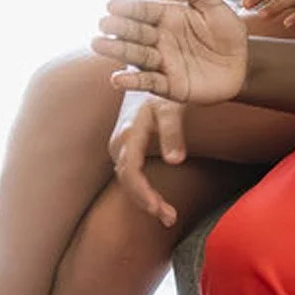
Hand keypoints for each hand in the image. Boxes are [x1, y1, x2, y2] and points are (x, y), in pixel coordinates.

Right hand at [93, 0, 248, 104]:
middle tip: (103, 24)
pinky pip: (149, 82)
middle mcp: (159, 40)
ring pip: (137, 56)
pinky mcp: (169, 85)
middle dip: (119, 28)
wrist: (244, 63)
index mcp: (167, 17)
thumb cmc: (226, 31)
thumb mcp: (210, 3)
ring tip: (99, 44)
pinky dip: (133, 81)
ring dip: (118, 51)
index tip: (111, 4)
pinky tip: (117, 79)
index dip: (129, 8)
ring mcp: (162, 62)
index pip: (144, 11)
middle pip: (136, 33)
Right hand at [107, 95, 187, 227]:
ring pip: (129, 181)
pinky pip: (131, 175)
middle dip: (147, 202)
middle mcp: (119, 143)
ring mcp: (120, 147)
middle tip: (170, 219)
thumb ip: (173, 133)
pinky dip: (144, 190)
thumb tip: (176, 162)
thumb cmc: (163, 91)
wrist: (148, 76)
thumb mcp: (172, 107)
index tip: (159, 210)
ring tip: (169, 217)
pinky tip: (158, 202)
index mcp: (129, 134)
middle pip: (129, 181)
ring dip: (146, 200)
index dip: (144, 194)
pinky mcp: (125, 148)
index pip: (131, 172)